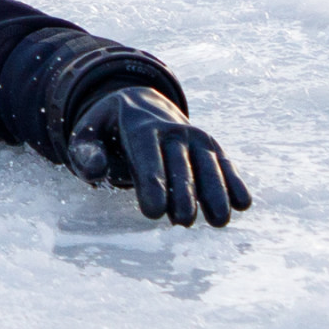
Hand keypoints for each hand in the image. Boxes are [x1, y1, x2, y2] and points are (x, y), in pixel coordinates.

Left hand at [65, 86, 250, 226]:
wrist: (140, 105)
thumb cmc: (108, 131)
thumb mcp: (87, 135)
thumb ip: (85, 153)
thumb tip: (97, 170)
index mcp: (140, 126)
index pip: (148, 157)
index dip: (152, 185)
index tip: (154, 213)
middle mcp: (173, 129)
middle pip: (180, 165)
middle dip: (184, 194)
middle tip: (183, 222)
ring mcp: (196, 136)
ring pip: (209, 165)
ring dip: (216, 193)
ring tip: (218, 221)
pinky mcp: (211, 146)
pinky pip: (225, 164)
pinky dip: (235, 182)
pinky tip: (243, 204)